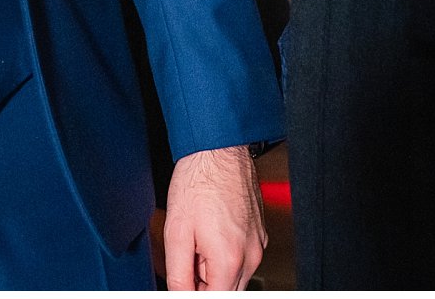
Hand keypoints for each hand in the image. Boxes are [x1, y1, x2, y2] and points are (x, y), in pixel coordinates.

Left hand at [163, 146, 265, 290]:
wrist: (218, 150)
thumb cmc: (199, 181)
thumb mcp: (176, 233)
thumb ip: (178, 274)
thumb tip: (179, 294)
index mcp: (230, 259)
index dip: (193, 293)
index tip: (184, 280)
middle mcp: (251, 254)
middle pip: (227, 290)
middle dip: (204, 283)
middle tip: (187, 257)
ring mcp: (258, 243)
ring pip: (235, 275)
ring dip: (214, 269)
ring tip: (198, 239)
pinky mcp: (259, 232)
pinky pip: (242, 257)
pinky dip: (225, 254)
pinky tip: (210, 231)